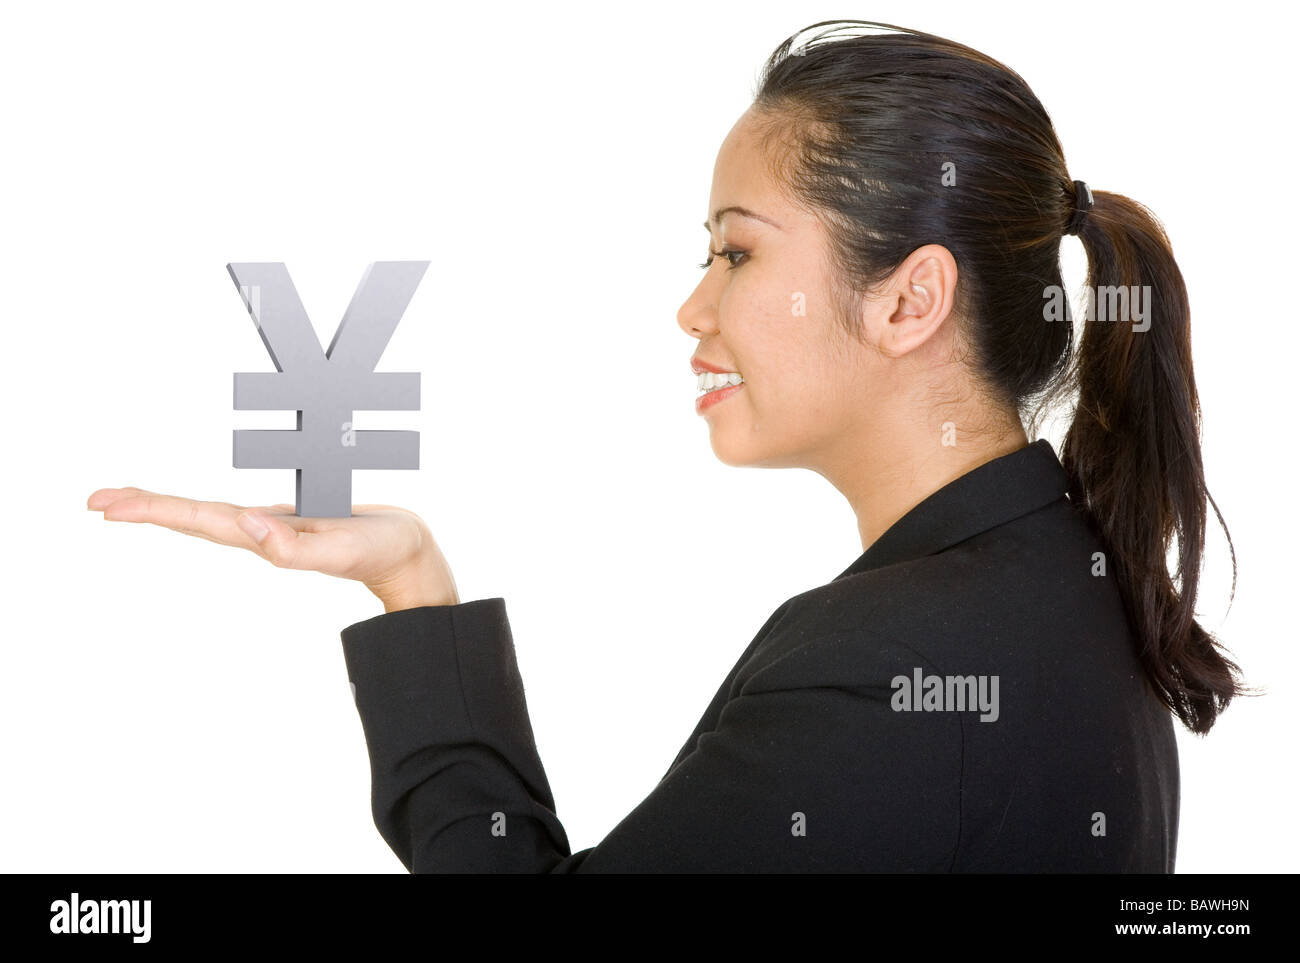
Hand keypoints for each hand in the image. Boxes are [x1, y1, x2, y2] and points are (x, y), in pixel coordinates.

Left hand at [86, 487, 459, 611]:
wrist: (411, 557)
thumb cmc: (381, 553)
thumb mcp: (341, 547)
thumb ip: (294, 545)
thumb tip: (247, 526)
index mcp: (265, 537)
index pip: (197, 520)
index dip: (152, 509)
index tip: (106, 505)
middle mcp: (261, 532)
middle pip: (191, 518)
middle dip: (145, 508)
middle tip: (96, 500)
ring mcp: (274, 527)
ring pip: (209, 514)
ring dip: (168, 507)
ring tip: (131, 499)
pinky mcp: (291, 519)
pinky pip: (236, 509)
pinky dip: (208, 504)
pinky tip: (205, 508)